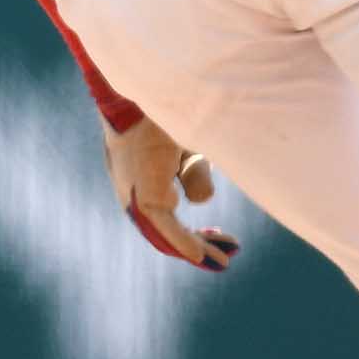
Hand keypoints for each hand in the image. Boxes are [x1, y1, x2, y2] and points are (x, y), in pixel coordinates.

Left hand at [105, 118, 240, 272]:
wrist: (152, 96)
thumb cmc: (165, 117)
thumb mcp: (189, 151)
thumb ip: (195, 176)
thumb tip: (200, 202)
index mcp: (141, 181)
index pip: (165, 217)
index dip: (192, 232)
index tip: (218, 237)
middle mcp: (134, 193)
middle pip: (167, 232)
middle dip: (198, 246)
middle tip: (225, 259)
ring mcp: (136, 197)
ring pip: (167, 235)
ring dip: (196, 250)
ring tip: (220, 262)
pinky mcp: (145, 198)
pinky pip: (166, 229)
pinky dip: (185, 245)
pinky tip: (201, 255)